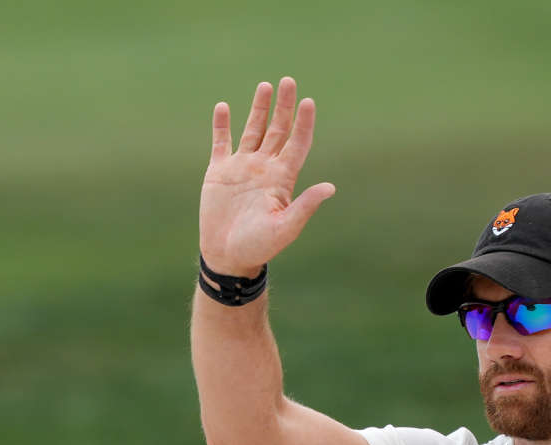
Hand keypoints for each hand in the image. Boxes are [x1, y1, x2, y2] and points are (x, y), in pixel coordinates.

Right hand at [200, 76, 336, 276]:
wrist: (226, 256)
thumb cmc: (258, 247)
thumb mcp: (285, 228)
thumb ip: (305, 206)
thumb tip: (330, 188)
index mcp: (282, 178)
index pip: (297, 143)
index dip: (304, 123)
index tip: (308, 103)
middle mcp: (264, 168)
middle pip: (278, 130)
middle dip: (284, 106)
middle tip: (289, 81)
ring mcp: (242, 168)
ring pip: (252, 130)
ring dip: (258, 108)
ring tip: (264, 86)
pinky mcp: (219, 172)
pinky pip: (221, 143)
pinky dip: (221, 125)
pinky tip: (223, 107)